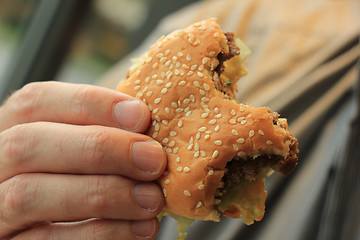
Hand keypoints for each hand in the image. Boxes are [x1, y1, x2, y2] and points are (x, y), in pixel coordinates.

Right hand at [0, 82, 166, 239]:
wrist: (78, 220)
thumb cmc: (89, 172)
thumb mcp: (88, 141)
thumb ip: (105, 128)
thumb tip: (144, 115)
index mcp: (13, 128)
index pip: (37, 100)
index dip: (91, 104)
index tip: (141, 115)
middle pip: (28, 144)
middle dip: (100, 149)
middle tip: (153, 160)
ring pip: (30, 196)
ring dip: (104, 194)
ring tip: (153, 199)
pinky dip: (102, 233)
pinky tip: (141, 227)